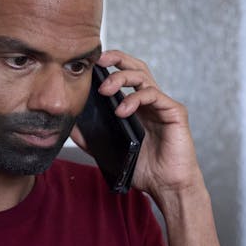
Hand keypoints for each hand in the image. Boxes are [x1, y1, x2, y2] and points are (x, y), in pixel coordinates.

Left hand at [72, 50, 202, 198]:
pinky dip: (135, 99)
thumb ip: (92, 138)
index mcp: (137, 106)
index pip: (125, 75)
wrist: (167, 186)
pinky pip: (154, 95)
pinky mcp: (174, 112)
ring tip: (104, 90)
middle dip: (117, 59)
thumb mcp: (111, 151)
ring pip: (143, 77)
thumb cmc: (146, 169)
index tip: (91, 64)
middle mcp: (151, 101)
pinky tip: (122, 110)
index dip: (111, 64)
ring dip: (121, 78)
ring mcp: (163, 105)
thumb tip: (70, 127)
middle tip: (98, 63)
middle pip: (135, 67)